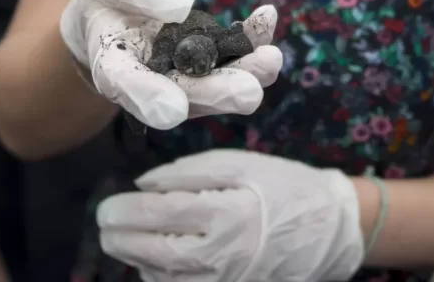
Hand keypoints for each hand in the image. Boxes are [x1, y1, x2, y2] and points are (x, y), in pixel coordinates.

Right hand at [59, 0, 281, 130]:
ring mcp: (185, 74)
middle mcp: (153, 81)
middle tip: (249, 93)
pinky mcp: (210, 59)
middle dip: (218, 93)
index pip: (126, 85)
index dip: (148, 98)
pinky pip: (233, 52)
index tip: (172, 111)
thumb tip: (180, 7)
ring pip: (217, 81)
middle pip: (185, 94)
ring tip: (271, 59)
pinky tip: (268, 17)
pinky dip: (253, 39)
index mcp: (113, 66)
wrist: (118, 10)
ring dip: (247, 73)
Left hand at [97, 149, 363, 281]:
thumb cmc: (283, 186)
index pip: (159, 217)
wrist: (329, 229)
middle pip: (155, 254)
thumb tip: (145, 185)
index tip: (106, 206)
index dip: (125, 212)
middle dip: (121, 241)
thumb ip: (190, 172)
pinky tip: (150, 263)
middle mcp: (222, 257)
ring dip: (136, 262)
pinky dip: (160, 280)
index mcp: (226, 214)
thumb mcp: (240, 164)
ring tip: (121, 242)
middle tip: (103, 226)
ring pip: (165, 281)